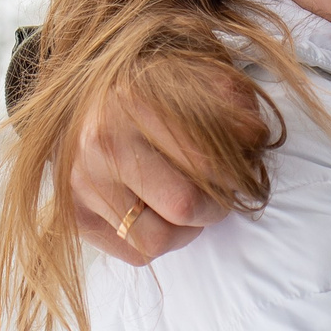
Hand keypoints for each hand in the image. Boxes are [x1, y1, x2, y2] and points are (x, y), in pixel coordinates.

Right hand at [68, 86, 245, 266]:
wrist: (81, 97)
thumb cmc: (147, 90)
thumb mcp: (191, 76)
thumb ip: (231, 100)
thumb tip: (255, 139)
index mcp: (134, 101)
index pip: (209, 162)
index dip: (239, 174)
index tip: (245, 171)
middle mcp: (102, 144)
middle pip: (185, 205)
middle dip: (217, 205)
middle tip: (221, 192)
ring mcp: (82, 184)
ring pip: (159, 239)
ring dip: (188, 230)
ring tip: (189, 205)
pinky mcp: (75, 216)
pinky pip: (136, 254)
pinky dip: (159, 240)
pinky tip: (159, 212)